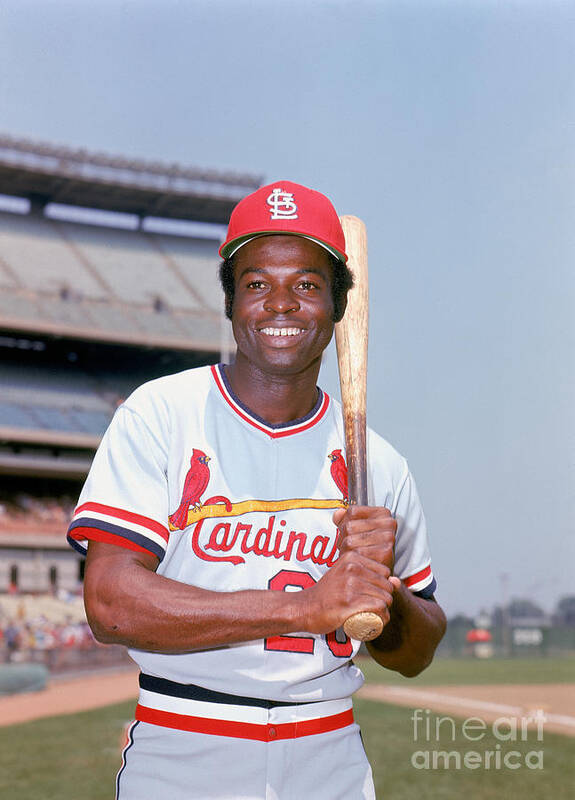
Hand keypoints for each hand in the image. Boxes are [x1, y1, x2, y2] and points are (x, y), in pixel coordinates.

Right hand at [300, 506, 397, 633]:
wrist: (306, 608)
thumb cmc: (327, 593)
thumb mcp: (345, 576)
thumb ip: (368, 573)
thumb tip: (396, 580)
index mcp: (352, 557)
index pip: (385, 571)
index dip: (383, 585)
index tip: (373, 595)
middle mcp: (352, 568)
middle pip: (386, 586)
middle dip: (386, 599)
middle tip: (375, 610)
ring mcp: (350, 585)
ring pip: (385, 598)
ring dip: (385, 611)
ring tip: (376, 617)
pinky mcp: (350, 602)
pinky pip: (378, 608)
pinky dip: (383, 617)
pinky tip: (378, 621)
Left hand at [333, 504, 395, 570]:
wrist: (382, 575)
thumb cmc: (371, 551)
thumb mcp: (358, 530)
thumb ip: (346, 519)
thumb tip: (337, 514)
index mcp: (382, 513)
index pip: (352, 512)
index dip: (344, 523)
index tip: (350, 533)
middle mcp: (388, 523)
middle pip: (349, 526)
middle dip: (343, 539)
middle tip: (350, 548)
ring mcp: (387, 537)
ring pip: (349, 541)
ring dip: (346, 551)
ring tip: (354, 555)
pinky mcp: (384, 553)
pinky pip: (356, 554)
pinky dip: (353, 560)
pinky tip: (358, 561)